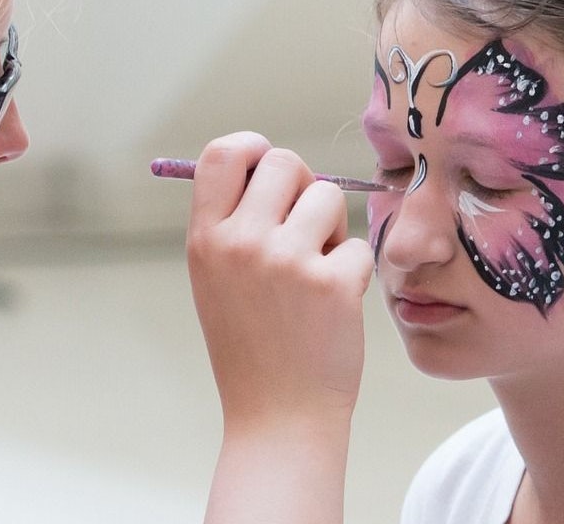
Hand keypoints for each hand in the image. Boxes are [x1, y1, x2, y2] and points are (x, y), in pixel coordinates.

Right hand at [186, 131, 372, 430]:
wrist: (279, 416)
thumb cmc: (252, 347)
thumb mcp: (216, 281)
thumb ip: (233, 223)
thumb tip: (268, 163)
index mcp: (206, 240)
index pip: (223, 153)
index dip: (252, 148)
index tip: (268, 164)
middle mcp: (242, 242)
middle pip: (285, 162)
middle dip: (303, 185)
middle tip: (304, 226)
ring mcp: (288, 261)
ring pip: (328, 196)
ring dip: (331, 228)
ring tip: (316, 270)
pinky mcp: (334, 283)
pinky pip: (356, 245)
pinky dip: (352, 271)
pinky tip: (333, 306)